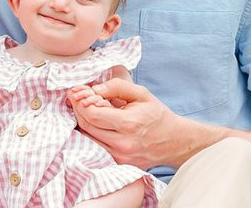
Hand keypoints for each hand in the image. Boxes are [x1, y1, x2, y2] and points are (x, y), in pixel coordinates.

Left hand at [68, 78, 200, 169]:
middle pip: (86, 125)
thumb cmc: (156, 115)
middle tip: (76, 97)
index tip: (76, 92)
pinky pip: (96, 146)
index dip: (80, 102)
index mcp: (129, 124)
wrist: (174, 141)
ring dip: (82, 121)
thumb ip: (116, 87)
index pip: (92, 114)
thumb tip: (93, 89)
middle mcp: (122, 143)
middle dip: (78, 109)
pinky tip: (94, 122)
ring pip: (88, 137)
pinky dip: (91, 133)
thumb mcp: (141, 93)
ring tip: (85, 107)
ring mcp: (120, 157)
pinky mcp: (118, 163)